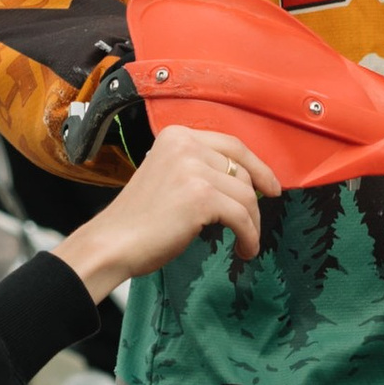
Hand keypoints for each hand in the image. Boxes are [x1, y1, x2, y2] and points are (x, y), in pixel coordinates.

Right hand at [56, 123, 279, 297]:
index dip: (258, 167)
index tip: (271, 187)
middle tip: (251, 225)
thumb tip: (246, 181)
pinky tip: (245, 249)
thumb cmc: (138, 220)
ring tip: (245, 242)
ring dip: (251, 224)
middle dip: (252, 202)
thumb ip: (200, 169)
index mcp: (177, 135)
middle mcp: (186, 145)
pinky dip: (249, 236)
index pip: (232, 145)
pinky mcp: (201, 197)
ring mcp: (193, 169)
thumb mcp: (168, 176)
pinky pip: (242, 218)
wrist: (112, 243)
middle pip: (242, 172)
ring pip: (246, 196)